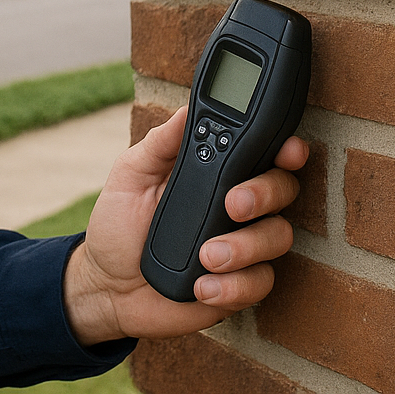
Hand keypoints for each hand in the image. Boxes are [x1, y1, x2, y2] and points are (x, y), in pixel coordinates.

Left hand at [61, 106, 306, 344]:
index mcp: (217, 174)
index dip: (285, 148)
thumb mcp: (131, 175)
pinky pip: (260, 283)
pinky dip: (235, 285)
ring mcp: (242, 247)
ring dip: (246, 245)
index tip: (287, 149)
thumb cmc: (120, 224)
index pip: (262, 152)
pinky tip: (203, 286)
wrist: (107, 285)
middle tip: (233, 205)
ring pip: (278, 237)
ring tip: (207, 256)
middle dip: (264, 193)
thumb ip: (161, 143)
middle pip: (283, 190)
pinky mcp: (239, 286)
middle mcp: (238, 208)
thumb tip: (186, 108)